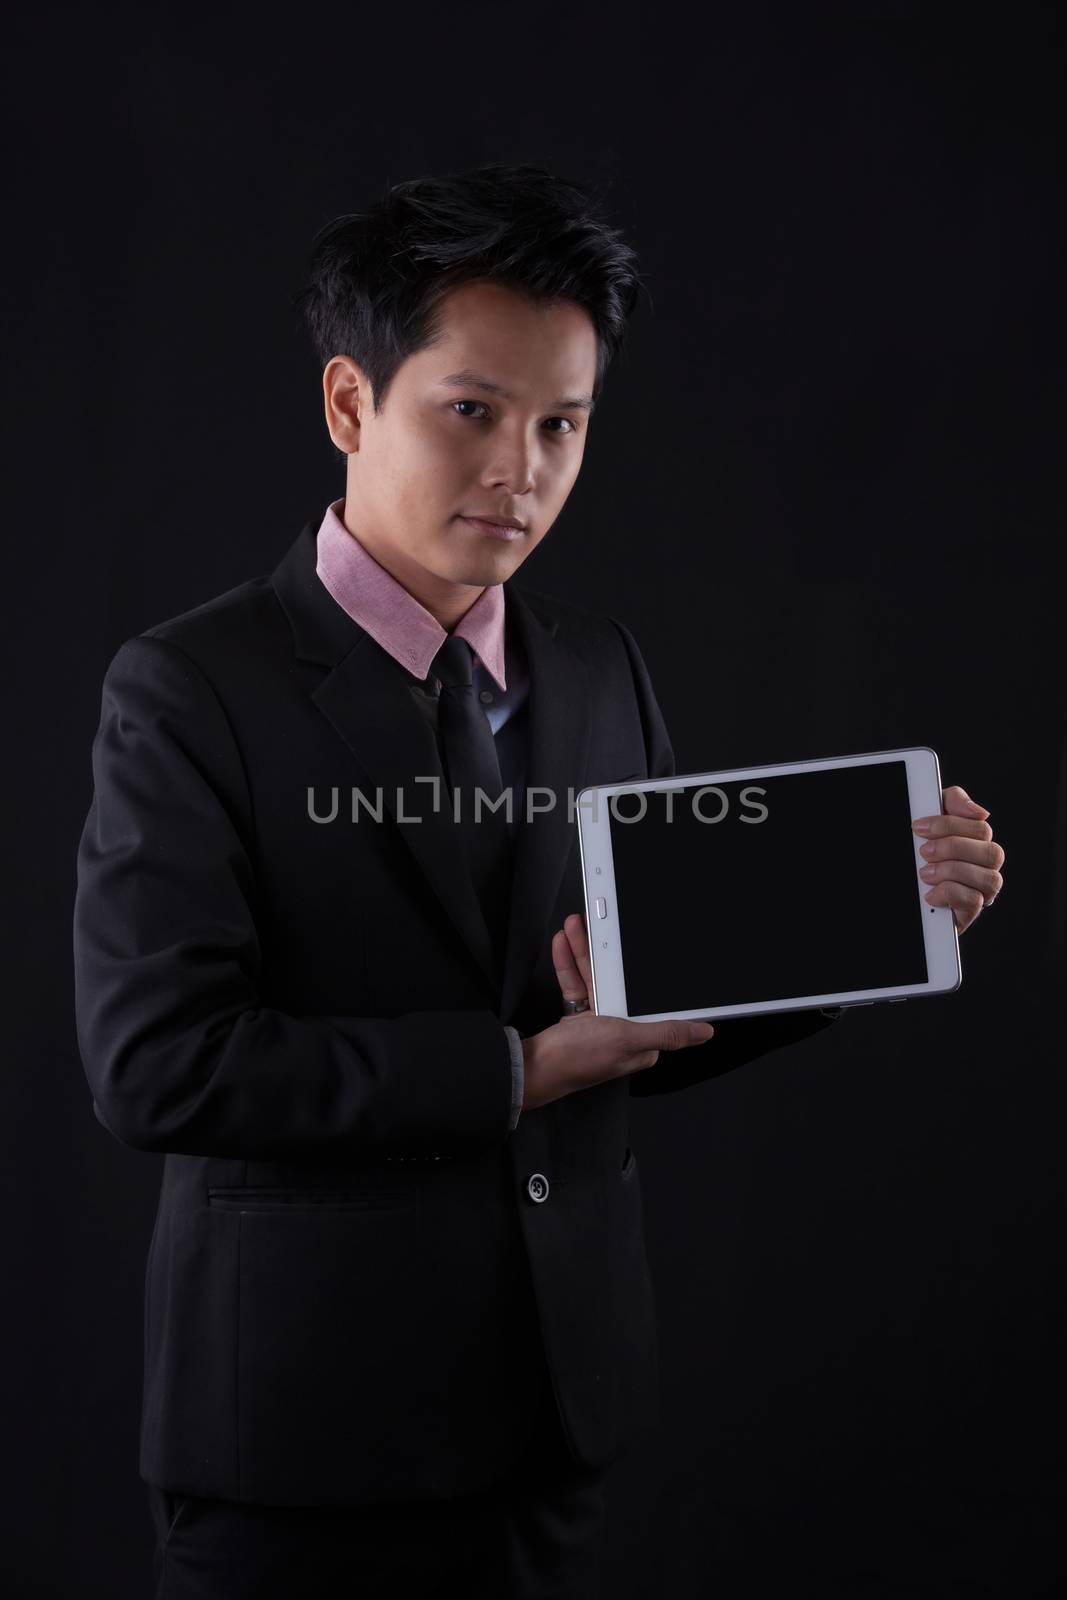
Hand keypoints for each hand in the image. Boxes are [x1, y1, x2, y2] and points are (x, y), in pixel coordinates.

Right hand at [521, 912, 713, 1111]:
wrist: (531, 1069)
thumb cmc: (578, 1060)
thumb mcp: (627, 1040)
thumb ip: (664, 1032)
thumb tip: (704, 1032)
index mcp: (640, 1038)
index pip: (651, 1000)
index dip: (648, 972)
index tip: (643, 944)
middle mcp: (621, 1029)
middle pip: (620, 981)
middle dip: (608, 951)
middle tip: (601, 924)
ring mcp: (598, 1022)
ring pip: (596, 977)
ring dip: (585, 952)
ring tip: (578, 927)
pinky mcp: (577, 1017)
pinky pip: (577, 984)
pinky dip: (570, 965)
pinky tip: (564, 945)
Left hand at [913, 784, 1004, 935]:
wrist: (905, 890)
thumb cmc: (916, 851)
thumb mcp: (929, 823)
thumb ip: (951, 804)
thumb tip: (979, 811)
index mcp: (976, 841)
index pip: (980, 827)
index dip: (950, 825)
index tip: (919, 827)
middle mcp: (984, 866)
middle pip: (992, 852)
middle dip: (953, 848)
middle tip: (923, 851)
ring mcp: (981, 891)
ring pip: (988, 878)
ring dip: (952, 871)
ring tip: (925, 873)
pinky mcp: (970, 912)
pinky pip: (974, 901)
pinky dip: (949, 894)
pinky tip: (930, 894)